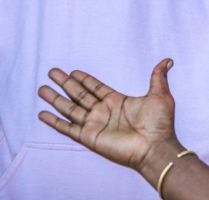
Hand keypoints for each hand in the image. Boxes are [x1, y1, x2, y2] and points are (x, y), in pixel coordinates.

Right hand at [38, 59, 183, 185]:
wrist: (155, 147)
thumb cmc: (159, 124)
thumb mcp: (160, 95)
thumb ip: (158, 77)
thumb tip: (167, 61)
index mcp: (116, 102)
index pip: (95, 87)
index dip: (83, 79)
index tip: (72, 71)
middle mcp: (103, 112)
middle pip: (78, 94)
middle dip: (64, 83)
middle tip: (51, 72)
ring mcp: (94, 124)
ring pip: (70, 108)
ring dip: (55, 99)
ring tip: (41, 89)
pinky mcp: (89, 137)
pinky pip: (68, 128)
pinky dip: (54, 122)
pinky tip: (43, 114)